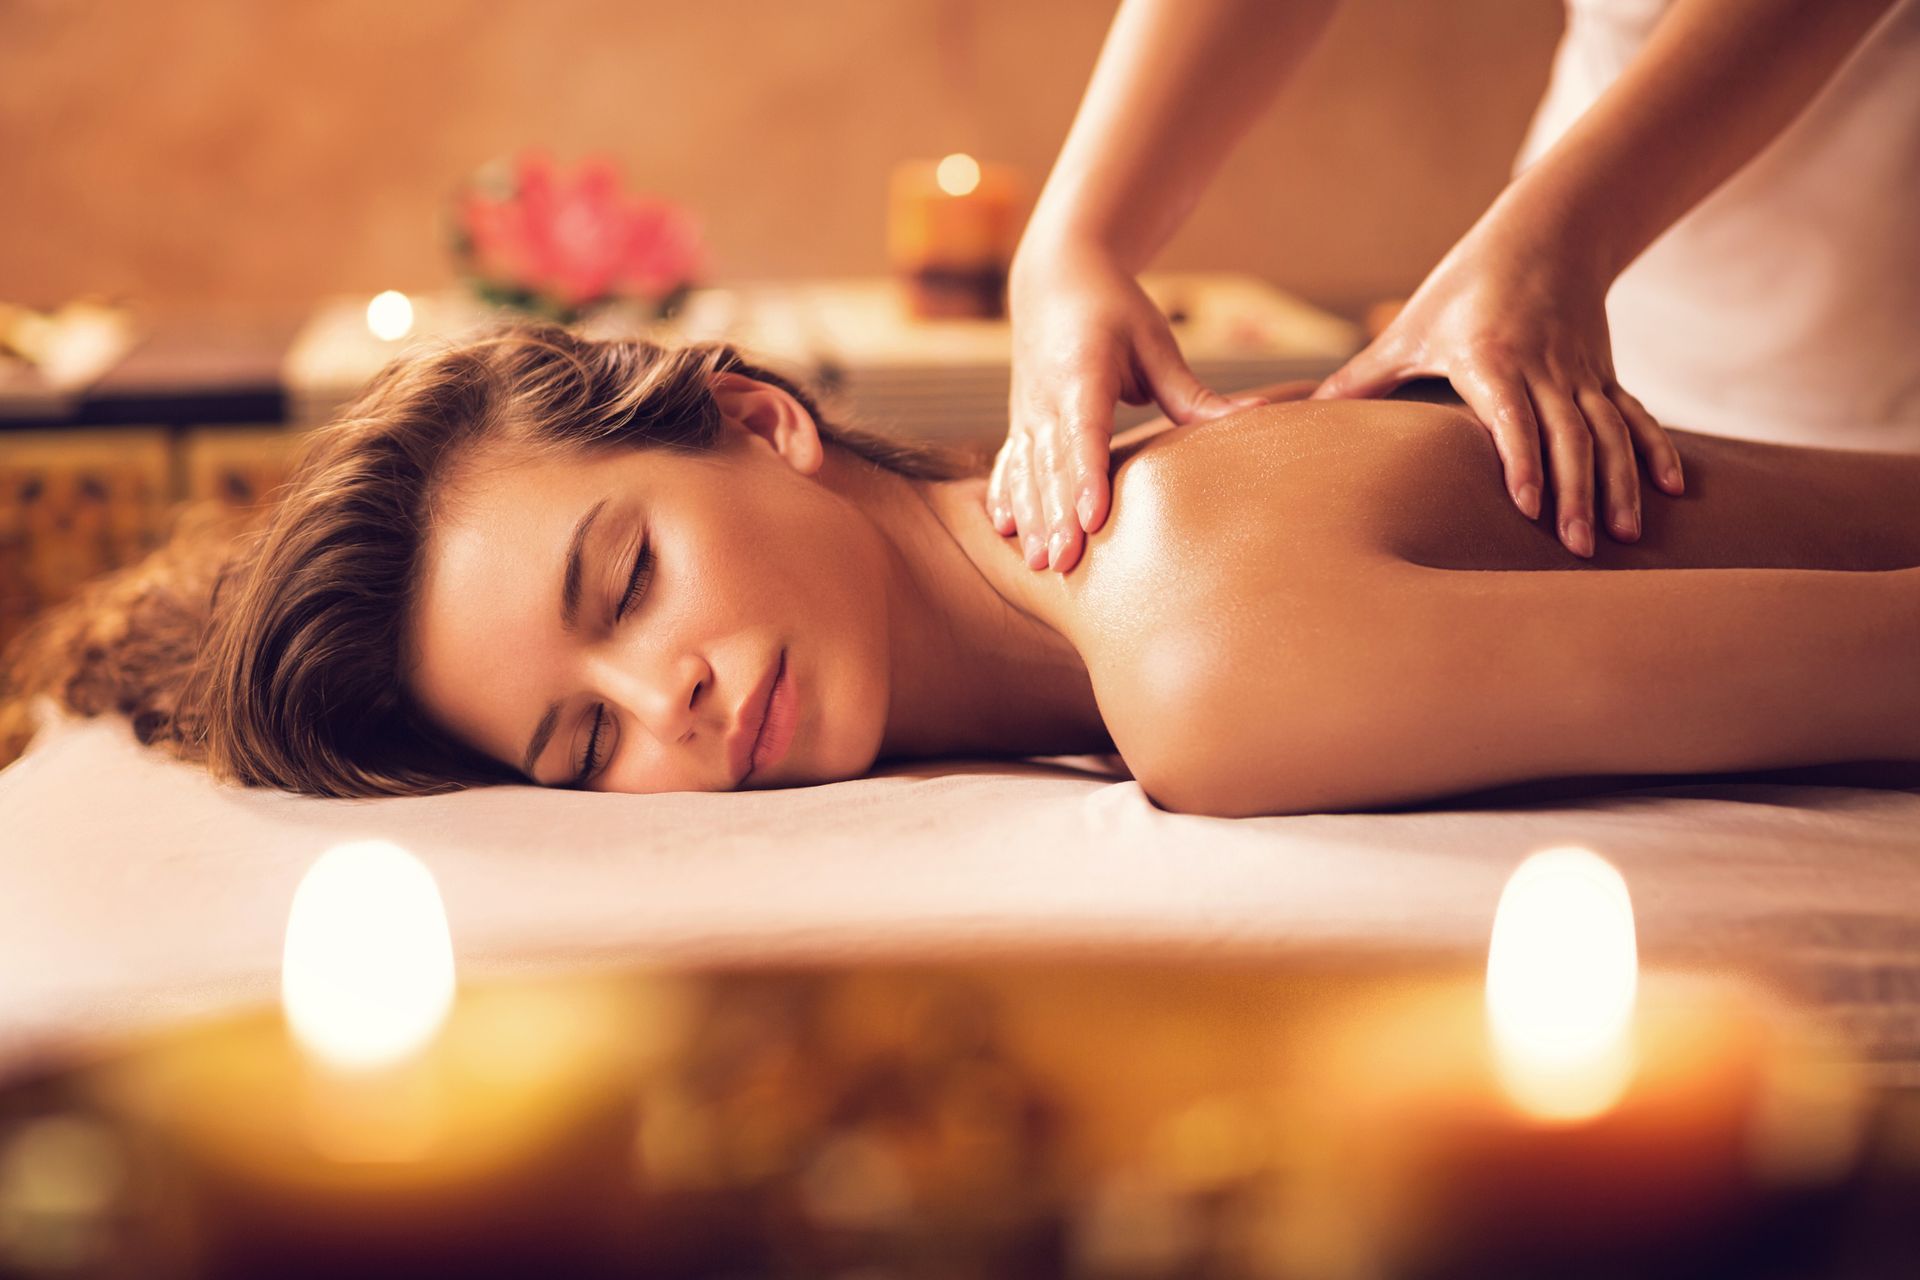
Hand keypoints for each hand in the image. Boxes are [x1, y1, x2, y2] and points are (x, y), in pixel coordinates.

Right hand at [993, 244, 1263, 572]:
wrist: (1054, 281)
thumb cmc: (1115, 309)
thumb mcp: (1155, 342)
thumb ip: (1192, 392)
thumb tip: (1259, 416)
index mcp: (1082, 371)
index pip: (1084, 432)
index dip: (1087, 477)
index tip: (1092, 519)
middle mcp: (1046, 396)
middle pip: (1051, 465)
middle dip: (1056, 517)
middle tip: (1066, 563)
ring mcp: (1027, 411)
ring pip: (1025, 472)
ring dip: (1032, 519)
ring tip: (1041, 563)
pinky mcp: (1020, 422)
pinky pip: (1007, 464)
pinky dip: (1004, 496)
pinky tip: (1004, 529)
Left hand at [1313, 220, 1684, 556]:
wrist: (1543, 232)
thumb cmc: (1461, 287)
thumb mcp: (1406, 329)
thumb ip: (1361, 379)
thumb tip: (1296, 418)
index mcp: (1491, 357)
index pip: (1512, 416)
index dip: (1523, 461)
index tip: (1528, 508)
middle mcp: (1544, 366)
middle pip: (1566, 436)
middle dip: (1576, 493)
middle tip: (1576, 549)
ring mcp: (1581, 372)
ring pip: (1608, 433)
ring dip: (1620, 483)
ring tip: (1627, 536)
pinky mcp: (1604, 374)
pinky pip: (1634, 416)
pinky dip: (1655, 451)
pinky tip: (1675, 491)